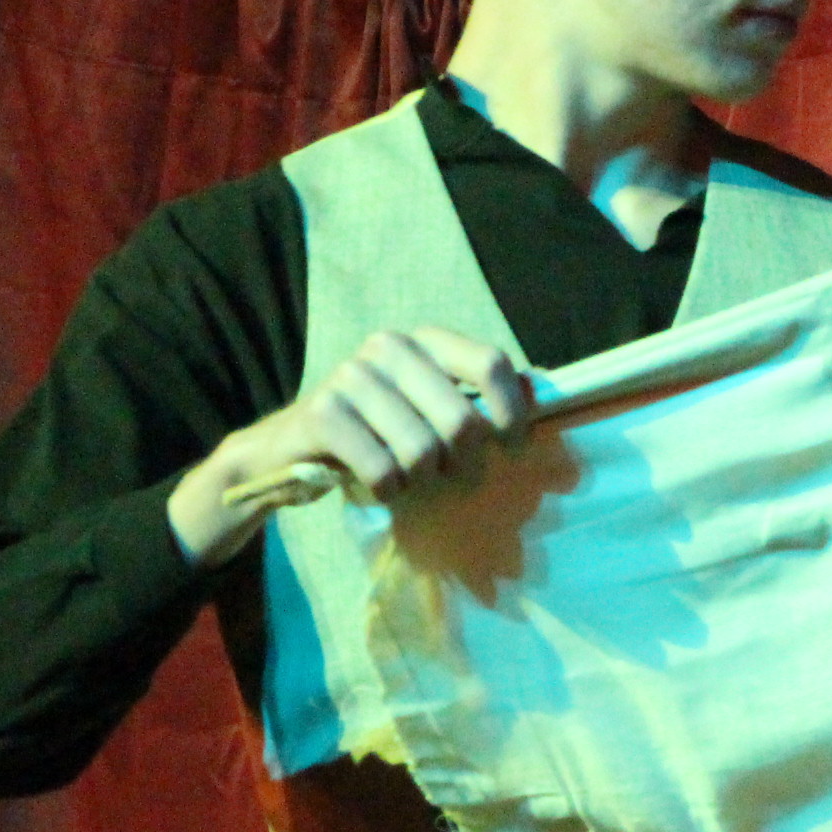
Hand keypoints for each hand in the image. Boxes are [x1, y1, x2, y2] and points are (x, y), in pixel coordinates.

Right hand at [169, 326, 534, 565]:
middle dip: (464, 463)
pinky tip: (377, 484)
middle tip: (448, 475)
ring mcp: (352, 376)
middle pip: (461, 420)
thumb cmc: (378, 432)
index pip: (491, 363)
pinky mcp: (322, 413)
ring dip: (421, 480)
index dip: (512, 412)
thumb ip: (484, 396)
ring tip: (406, 476)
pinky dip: (387, 490)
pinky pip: (384, 470)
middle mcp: (389, 346)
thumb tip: (542, 386)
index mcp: (425, 341)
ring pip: (423, 451)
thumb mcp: (432, 409)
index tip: (511, 446)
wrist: (289, 450)